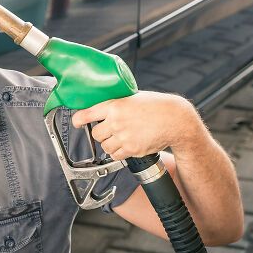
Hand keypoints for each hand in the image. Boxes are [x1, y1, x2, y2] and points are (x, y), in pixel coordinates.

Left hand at [71, 91, 199, 160]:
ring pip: (105, 146)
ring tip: (120, 137)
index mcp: (115, 106)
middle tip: (110, 130)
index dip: (78, 120)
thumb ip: (117, 103)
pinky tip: (125, 145)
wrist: (176, 120)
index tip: (77, 122)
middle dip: (101, 133)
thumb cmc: (156, 106)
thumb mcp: (133, 97)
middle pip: (95, 133)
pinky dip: (118, 153)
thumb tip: (101, 107)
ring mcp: (124, 136)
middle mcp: (116, 121)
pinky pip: (116, 155)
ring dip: (110, 144)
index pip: (86, 114)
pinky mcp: (132, 149)